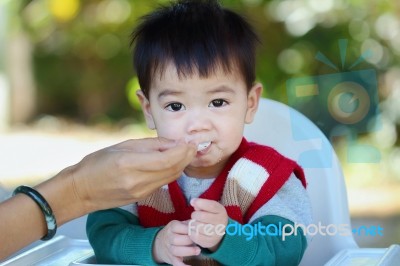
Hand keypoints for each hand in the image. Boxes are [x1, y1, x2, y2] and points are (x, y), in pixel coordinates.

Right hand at [69, 137, 196, 212]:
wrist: (81, 191)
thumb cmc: (97, 163)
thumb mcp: (122, 146)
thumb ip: (150, 145)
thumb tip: (173, 143)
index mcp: (130, 164)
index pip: (166, 160)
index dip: (183, 151)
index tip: (190, 142)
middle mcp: (137, 181)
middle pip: (173, 170)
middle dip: (187, 157)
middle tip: (194, 146)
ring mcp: (140, 192)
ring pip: (170, 178)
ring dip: (181, 165)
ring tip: (186, 152)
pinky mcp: (141, 197)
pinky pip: (162, 182)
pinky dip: (171, 172)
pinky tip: (172, 162)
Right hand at [153, 220, 200, 265]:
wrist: (160, 242)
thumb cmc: (176, 232)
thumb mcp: (180, 224)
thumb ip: (189, 224)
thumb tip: (201, 222)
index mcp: (172, 226)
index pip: (177, 227)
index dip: (188, 229)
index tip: (197, 231)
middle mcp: (168, 237)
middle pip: (175, 239)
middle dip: (188, 241)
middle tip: (198, 242)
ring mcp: (168, 248)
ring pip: (175, 250)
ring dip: (188, 251)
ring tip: (198, 251)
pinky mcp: (170, 258)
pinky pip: (175, 263)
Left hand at [189, 198, 227, 251]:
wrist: (219, 231)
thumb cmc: (211, 216)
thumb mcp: (209, 208)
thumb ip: (201, 204)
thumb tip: (193, 202)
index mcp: (221, 212)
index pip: (211, 206)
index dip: (200, 202)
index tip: (192, 202)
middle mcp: (221, 223)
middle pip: (202, 216)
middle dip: (194, 214)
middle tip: (195, 216)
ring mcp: (216, 234)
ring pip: (197, 227)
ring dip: (192, 224)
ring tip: (194, 223)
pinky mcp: (210, 242)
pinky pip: (195, 237)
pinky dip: (191, 232)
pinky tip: (193, 230)